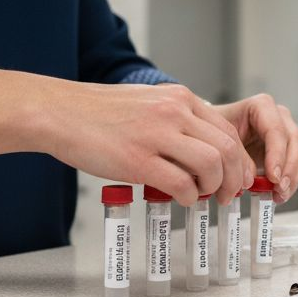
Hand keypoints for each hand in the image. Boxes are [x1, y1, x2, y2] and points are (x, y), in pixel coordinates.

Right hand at [41, 81, 253, 205]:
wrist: (59, 112)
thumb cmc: (97, 112)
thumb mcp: (147, 102)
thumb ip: (175, 120)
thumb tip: (198, 150)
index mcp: (178, 98)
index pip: (227, 130)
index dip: (238, 159)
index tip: (237, 176)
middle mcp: (173, 112)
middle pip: (227, 148)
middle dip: (234, 178)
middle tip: (227, 194)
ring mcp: (156, 135)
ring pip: (211, 165)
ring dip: (212, 187)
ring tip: (201, 196)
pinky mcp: (137, 160)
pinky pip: (180, 183)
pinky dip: (188, 196)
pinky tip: (180, 198)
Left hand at [213, 94, 297, 201]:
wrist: (215, 135)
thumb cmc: (215, 130)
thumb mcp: (219, 137)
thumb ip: (235, 155)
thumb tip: (250, 177)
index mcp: (261, 106)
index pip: (276, 129)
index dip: (277, 154)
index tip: (273, 176)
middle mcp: (278, 117)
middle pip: (294, 141)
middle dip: (289, 168)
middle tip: (279, 187)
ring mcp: (285, 133)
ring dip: (292, 178)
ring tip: (279, 195)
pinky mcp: (287, 151)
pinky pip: (296, 166)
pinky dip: (290, 182)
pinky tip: (278, 195)